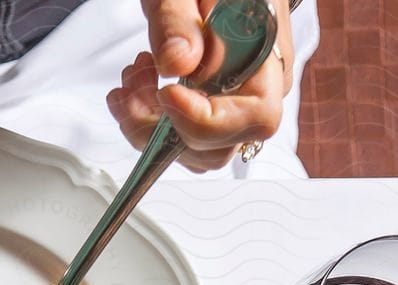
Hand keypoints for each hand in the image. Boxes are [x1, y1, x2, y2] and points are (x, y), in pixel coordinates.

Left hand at [108, 0, 294, 172]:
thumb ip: (177, 21)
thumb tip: (178, 63)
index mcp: (266, 52)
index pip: (254, 117)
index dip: (205, 119)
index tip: (166, 93)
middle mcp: (258, 87)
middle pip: (220, 146)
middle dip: (165, 129)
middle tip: (134, 86)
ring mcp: (236, 103)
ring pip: (196, 150)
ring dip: (150, 128)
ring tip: (131, 80)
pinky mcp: (212, 107)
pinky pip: (184, 136)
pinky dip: (150, 123)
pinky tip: (136, 87)